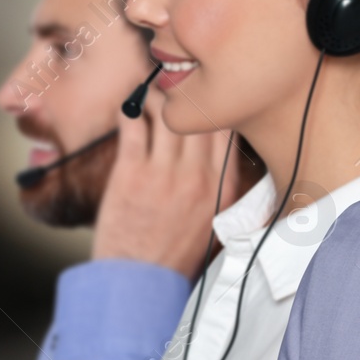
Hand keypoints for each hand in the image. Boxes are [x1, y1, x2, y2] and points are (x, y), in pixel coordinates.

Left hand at [91, 88, 243, 278]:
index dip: (219, 104)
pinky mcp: (131, 173)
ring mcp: (163, 173)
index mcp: (222, 187)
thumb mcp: (217, 224)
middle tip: (178, 77)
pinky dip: (129, 109)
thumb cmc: (176, 255)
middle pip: (198, 115)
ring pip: (165, 112)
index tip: (210, 90)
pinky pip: (132, 126)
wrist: (140, 282)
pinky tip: (127, 105)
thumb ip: (226, 189)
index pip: (228, 131)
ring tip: (151, 88)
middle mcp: (197, 176)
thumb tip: (231, 158)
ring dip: (156, 94)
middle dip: (188, 90)